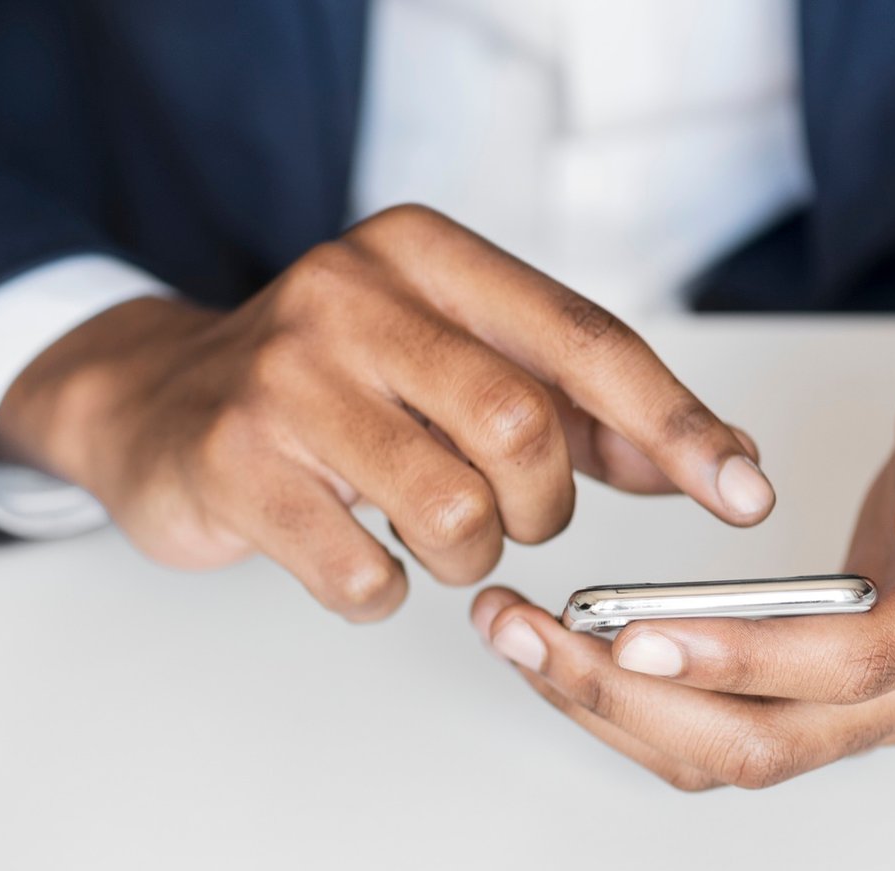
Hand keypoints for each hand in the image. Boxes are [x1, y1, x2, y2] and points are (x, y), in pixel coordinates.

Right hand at [0, 204, 773, 620]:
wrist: (153, 406)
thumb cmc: (325, 388)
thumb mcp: (449, 361)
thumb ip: (574, 405)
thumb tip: (708, 459)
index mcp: (419, 253)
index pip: (582, 340)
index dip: (675, 426)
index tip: (741, 493)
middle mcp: (348, 296)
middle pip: (522, 432)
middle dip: (538, 510)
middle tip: (507, 519)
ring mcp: (282, 380)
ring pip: (452, 514)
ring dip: (464, 559)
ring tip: (423, 537)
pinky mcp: (233, 465)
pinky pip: (364, 576)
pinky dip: (380, 593)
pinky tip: (352, 557)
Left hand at [473, 322, 894, 788]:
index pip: (850, 668)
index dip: (741, 659)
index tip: (636, 634)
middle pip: (765, 740)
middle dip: (632, 699)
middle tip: (528, 633)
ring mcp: (866, 707)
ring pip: (725, 753)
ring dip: (610, 709)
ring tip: (515, 637)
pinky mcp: (815, 700)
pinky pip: (712, 733)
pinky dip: (629, 706)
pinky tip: (560, 653)